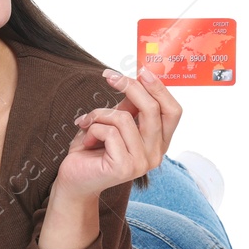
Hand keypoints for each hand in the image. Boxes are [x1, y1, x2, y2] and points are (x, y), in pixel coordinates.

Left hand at [55, 67, 182, 199]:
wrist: (75, 178)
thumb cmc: (94, 148)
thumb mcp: (115, 121)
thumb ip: (130, 105)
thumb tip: (140, 76)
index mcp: (159, 142)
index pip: (173, 111)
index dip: (159, 88)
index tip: (141, 70)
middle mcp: (156, 154)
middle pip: (152, 110)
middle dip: (130, 87)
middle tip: (109, 76)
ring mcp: (142, 163)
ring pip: (125, 119)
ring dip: (100, 114)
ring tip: (87, 123)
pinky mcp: (125, 167)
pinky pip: (110, 132)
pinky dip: (93, 129)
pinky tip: (86, 140)